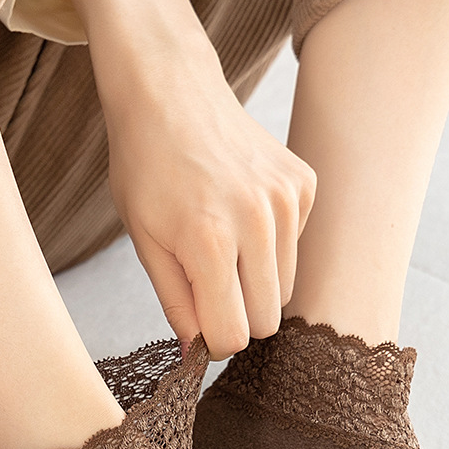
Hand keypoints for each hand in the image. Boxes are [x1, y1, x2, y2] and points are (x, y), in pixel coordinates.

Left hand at [83, 8, 314, 359]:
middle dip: (237, 313)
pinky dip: (271, 243)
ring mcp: (287, 200)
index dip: (212, 338)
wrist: (170, 94)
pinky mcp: (304, 184)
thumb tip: (198, 354)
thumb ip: (175, 303)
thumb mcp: (144, 241)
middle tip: (207, 284)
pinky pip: (295, 246)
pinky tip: (240, 209)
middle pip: (266, 320)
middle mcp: (258, 221)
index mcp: (210, 242)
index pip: (232, 335)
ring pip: (285, 288)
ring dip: (255, 280)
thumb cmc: (146, 168)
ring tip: (222, 242)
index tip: (197, 320)